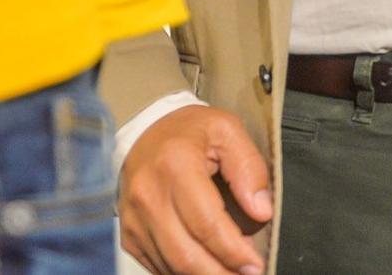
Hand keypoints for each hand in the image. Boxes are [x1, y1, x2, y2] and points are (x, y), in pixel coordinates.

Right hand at [120, 105, 272, 274]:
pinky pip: (157, 267)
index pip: (206, 224)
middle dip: (220, 273)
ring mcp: (134, 219)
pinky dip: (183, 273)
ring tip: (232, 274)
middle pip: (186, 254)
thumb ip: (249, 168)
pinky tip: (208, 269)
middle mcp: (148, 196)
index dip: (233, 251)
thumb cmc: (192, 132)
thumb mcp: (227, 131)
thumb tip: (261, 211)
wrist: (146, 133)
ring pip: (171, 266)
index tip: (256, 266)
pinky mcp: (129, 235)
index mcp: (175, 166)